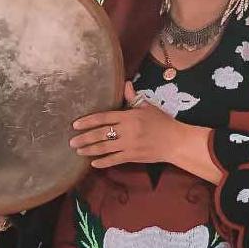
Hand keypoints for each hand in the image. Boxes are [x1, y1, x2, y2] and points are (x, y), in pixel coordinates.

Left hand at [71, 82, 185, 168]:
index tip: (76, 125)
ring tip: (79, 151)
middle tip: (71, 141)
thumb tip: (126, 84)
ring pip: (105, 148)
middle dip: (85, 138)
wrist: (176, 141)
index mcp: (129, 116)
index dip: (89, 121)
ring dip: (90, 150)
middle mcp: (127, 130)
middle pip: (101, 134)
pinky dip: (103, 162)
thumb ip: (134, 98)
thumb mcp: (149, 107)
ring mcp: (129, 144)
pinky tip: (94, 163)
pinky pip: (115, 159)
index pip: (104, 117)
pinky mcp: (133, 156)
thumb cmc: (163, 122)